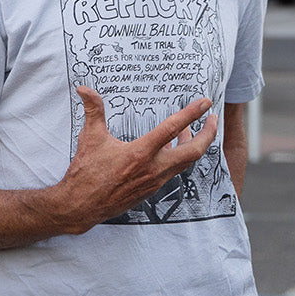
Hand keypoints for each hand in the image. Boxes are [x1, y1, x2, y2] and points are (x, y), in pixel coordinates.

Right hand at [51, 85, 216, 233]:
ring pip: (184, 162)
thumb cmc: (86, 173)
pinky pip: (173, 171)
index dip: (191, 113)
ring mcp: (155, 181)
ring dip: (192, 145)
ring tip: (190, 131)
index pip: (172, 128)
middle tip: (212, 118)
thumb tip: (84, 89)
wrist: (82, 206)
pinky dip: (178, 157)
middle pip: (193, 152)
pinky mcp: (152, 190)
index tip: (204, 103)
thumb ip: (93, 110)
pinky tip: (170, 149)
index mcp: (140, 153)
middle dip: (208, 134)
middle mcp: (153, 169)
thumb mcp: (90, 138)